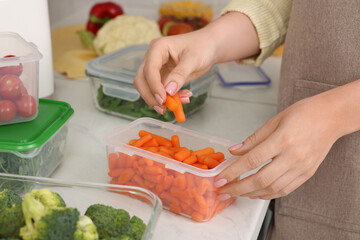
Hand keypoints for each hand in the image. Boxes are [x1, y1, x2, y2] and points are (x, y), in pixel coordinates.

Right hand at [134, 31, 215, 113]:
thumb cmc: (202, 46)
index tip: (162, 99)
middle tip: (163, 108)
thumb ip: (180, 75)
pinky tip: (183, 97)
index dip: (154, 86)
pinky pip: (161, 91)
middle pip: (142, 79)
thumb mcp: (193, 60)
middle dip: (151, 95)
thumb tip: (168, 91)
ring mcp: (157, 68)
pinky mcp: (163, 77)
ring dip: (161, 99)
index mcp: (158, 47)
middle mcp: (153, 57)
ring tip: (178, 104)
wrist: (209, 47)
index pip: (149, 69)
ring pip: (149, 88)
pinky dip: (170, 98)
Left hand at [214, 94, 342, 199]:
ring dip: (251, 193)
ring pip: (273, 188)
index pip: (253, 160)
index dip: (234, 171)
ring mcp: (302, 167)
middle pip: (261, 179)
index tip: (220, 179)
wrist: (331, 117)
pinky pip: (285, 190)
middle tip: (223, 191)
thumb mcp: (275, 120)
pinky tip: (256, 193)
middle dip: (238, 188)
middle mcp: (293, 156)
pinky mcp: (307, 174)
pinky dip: (268, 194)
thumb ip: (253, 139)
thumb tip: (233, 151)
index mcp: (283, 139)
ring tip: (236, 193)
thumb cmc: (304, 113)